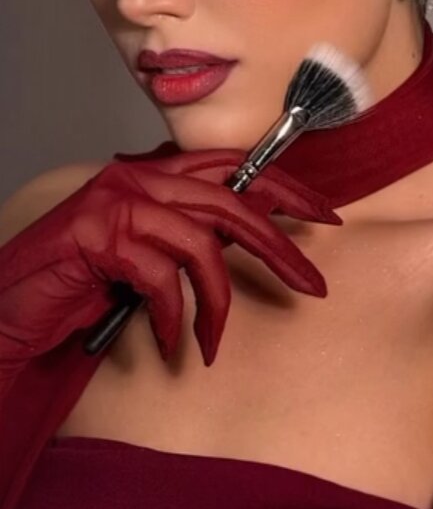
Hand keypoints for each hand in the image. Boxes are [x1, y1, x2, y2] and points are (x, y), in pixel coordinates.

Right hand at [0, 147, 341, 383]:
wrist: (9, 303)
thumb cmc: (79, 280)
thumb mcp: (142, 248)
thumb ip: (185, 229)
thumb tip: (249, 228)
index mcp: (150, 172)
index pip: (231, 165)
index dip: (283, 185)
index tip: (325, 213)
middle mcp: (136, 178)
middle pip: (229, 201)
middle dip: (278, 244)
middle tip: (313, 285)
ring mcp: (116, 203)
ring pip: (199, 244)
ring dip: (216, 303)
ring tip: (212, 342)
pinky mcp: (98, 238)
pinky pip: (160, 279)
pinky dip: (171, 319)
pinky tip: (167, 343)